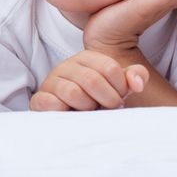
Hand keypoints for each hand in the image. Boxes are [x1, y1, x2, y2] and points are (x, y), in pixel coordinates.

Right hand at [30, 50, 148, 111]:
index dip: (120, 89)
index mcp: (86, 58)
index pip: (111, 69)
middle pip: (93, 80)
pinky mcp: (39, 99)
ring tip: (88, 111)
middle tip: (107, 108)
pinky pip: (53, 104)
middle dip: (106, 100)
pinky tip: (71, 115)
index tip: (118, 97)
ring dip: (87, 108)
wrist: (73, 119)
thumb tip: (137, 83)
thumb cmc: (97, 100)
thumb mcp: (119, 87)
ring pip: (74, 93)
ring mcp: (50, 81)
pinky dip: (66, 113)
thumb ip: (134, 77)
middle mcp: (66, 65)